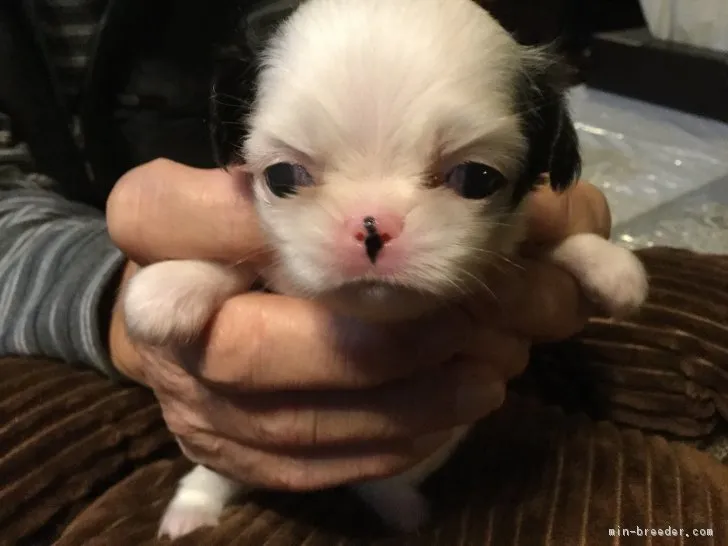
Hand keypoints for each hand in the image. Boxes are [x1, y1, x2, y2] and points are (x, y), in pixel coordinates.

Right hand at [106, 159, 609, 490]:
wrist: (194, 308)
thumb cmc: (256, 230)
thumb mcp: (299, 185)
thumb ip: (378, 185)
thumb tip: (555, 216)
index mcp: (160, 226)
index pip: (203, 213)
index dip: (301, 227)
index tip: (410, 232)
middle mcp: (154, 323)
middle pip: (256, 347)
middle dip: (380, 345)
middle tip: (482, 332)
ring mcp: (188, 401)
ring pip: (296, 420)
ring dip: (406, 402)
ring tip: (495, 372)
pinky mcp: (224, 456)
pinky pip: (311, 465)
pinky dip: (390, 442)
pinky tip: (453, 411)